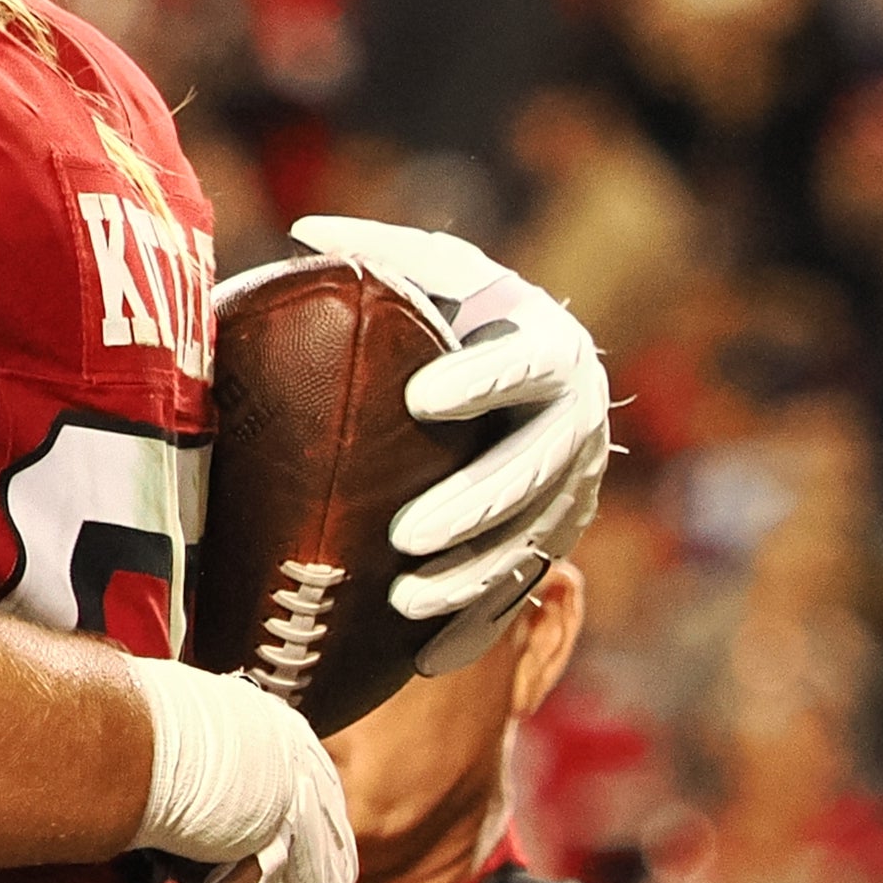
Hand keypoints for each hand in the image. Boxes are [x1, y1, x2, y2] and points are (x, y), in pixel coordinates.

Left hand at [284, 216, 609, 673]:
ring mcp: (575, 487)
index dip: (481, 379)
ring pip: (533, 540)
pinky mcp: (557, 537)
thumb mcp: (440, 276)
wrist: (532, 379)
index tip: (422, 394)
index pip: (523, 365)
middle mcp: (577, 422)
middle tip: (405, 534)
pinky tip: (427, 652)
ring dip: (474, 576)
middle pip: (532, 472)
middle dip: (474, 507)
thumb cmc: (468, 315)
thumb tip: (305, 230)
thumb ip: (382, 253)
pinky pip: (523, 586)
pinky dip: (479, 618)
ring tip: (406, 599)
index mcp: (550, 351)